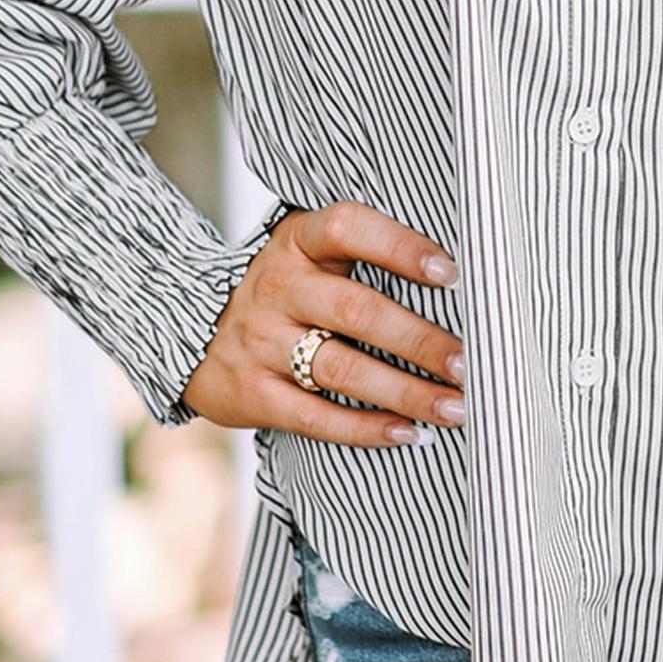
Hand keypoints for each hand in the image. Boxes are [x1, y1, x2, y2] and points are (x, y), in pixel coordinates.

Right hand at [180, 202, 466, 445]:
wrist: (192, 329)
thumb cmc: (287, 287)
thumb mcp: (310, 252)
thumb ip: (364, 250)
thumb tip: (464, 272)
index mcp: (297, 240)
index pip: (349, 229)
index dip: (401, 247)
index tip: (452, 273)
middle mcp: (276, 286)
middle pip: (357, 311)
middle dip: (421, 341)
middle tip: (470, 363)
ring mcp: (259, 341)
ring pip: (342, 369)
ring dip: (406, 392)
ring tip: (456, 407)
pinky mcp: (251, 392)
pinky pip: (315, 416)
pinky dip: (365, 428)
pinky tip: (408, 432)